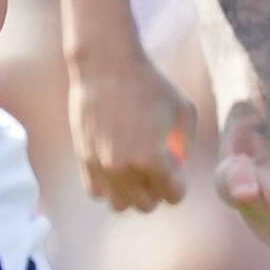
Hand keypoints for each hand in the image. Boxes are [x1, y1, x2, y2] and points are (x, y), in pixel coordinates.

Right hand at [68, 39, 192, 211]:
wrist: (106, 65)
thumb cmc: (150, 84)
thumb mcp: (183, 111)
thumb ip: (185, 146)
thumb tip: (176, 168)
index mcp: (153, 158)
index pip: (173, 196)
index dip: (178, 184)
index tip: (175, 169)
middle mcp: (125, 167)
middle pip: (147, 205)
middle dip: (156, 190)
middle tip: (156, 168)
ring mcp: (101, 165)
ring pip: (119, 205)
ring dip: (130, 193)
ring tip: (134, 172)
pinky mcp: (84, 159)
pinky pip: (96, 192)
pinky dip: (108, 186)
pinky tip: (115, 166)